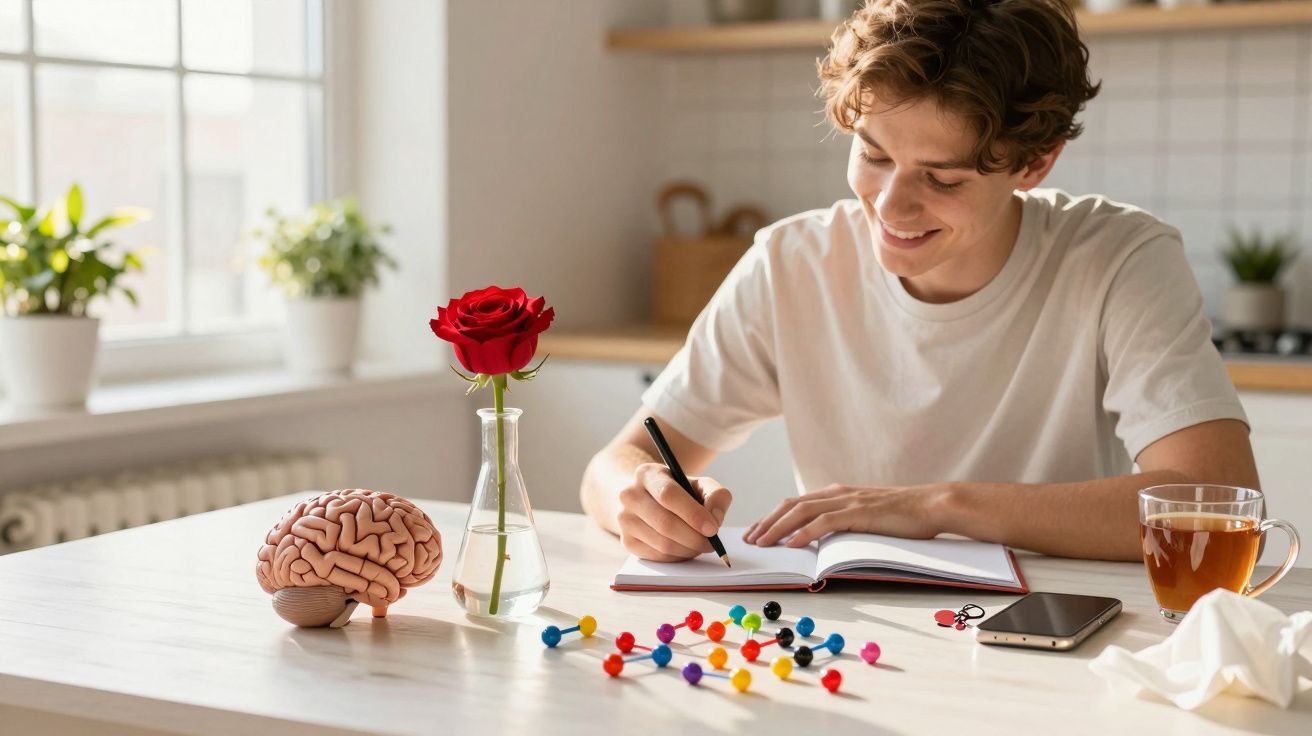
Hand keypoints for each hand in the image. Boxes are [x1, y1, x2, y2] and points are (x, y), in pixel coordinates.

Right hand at [617, 463, 732, 561]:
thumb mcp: (699, 484)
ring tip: (700, 544)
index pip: (668, 494)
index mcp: (647, 474)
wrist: (647, 499)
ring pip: (662, 543)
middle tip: (712, 543)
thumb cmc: (679, 493)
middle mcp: (630, 495)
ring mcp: (624, 520)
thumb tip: (715, 519)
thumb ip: (716, 495)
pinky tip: (685, 547)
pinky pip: (657, 556)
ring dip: (688, 549)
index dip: (693, 514)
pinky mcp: (626, 541)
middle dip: (694, 537)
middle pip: (665, 523)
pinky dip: (677, 556)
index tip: (713, 528)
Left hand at [743, 483, 947, 547]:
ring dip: (779, 528)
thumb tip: (822, 541)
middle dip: (767, 523)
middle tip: (749, 540)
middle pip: (791, 505)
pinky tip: (793, 544)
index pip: (796, 503)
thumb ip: (844, 523)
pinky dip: (806, 532)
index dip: (772, 517)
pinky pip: (826, 522)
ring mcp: (848, 501)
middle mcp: (838, 493)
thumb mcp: (866, 517)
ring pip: (803, 512)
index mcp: (837, 493)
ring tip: (763, 543)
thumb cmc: (903, 516)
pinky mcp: (860, 512)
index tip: (756, 532)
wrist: (932, 505)